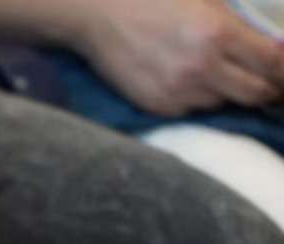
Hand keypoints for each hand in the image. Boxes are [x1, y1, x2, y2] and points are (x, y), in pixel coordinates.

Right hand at [73, 0, 283, 115]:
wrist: (99, 16)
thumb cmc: (154, 0)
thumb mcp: (205, 1)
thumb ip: (237, 24)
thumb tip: (270, 47)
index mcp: (219, 34)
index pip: (274, 64)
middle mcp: (202, 67)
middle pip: (255, 93)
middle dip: (265, 88)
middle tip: (263, 82)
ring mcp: (178, 91)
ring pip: (221, 102)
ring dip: (224, 91)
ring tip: (209, 73)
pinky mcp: (157, 106)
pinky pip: (190, 109)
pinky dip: (194, 98)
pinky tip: (180, 78)